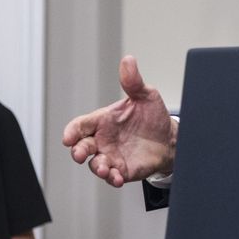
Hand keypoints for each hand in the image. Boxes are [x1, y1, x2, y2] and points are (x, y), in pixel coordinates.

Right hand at [61, 55, 176, 186]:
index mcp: (103, 120)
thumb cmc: (152, 116)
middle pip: (81, 147)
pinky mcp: (121, 169)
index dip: (72, 131)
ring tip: (105, 168)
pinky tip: (117, 177)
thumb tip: (128, 60)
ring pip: (95, 164)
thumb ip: (133, 81)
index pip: (80, 125)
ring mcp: (110, 155)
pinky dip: (112, 178)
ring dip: (97, 167)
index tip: (69, 137)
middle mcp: (102, 139)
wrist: (170, 138)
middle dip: (78, 151)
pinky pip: (111, 176)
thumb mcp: (146, 96)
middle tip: (80, 153)